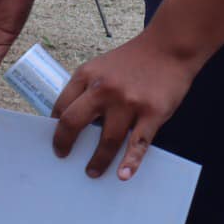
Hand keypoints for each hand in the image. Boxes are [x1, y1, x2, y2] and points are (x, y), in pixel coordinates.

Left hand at [51, 37, 201, 179]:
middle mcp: (103, 89)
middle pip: (75, 122)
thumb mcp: (99, 66)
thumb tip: (69, 117)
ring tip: (92, 172)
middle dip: (65, 143)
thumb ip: (85, 88)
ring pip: (107, 139)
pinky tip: (123, 175)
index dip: (55, 125)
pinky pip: (138, 143)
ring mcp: (128, 102)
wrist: (169, 49)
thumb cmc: (132, 61)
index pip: (61, 106)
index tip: (55, 139)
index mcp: (86, 76)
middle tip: (62, 155)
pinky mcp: (153, 113)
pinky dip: (130, 162)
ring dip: (98, 160)